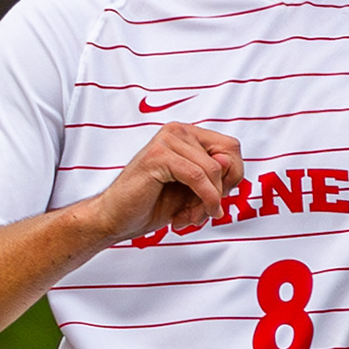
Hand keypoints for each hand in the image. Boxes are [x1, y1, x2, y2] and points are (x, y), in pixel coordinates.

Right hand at [90, 123, 242, 241]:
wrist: (115, 218)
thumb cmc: (151, 204)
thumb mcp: (194, 191)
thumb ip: (215, 177)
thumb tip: (229, 164)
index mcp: (187, 136)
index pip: (231, 148)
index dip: (233, 177)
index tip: (216, 200)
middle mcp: (178, 131)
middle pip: (227, 156)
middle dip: (222, 190)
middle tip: (204, 212)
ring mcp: (167, 140)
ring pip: (213, 170)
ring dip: (208, 201)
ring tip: (190, 217)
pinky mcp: (158, 155)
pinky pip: (197, 177)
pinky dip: (202, 199)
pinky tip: (187, 216)